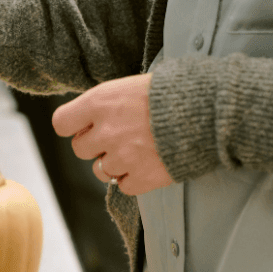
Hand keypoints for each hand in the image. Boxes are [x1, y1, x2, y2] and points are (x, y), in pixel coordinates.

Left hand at [52, 73, 174, 195]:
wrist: (211, 110)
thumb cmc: (174, 91)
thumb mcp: (133, 85)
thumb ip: (108, 103)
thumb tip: (90, 118)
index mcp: (100, 102)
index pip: (61, 123)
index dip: (74, 126)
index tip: (87, 125)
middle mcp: (106, 131)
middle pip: (80, 149)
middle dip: (96, 145)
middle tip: (120, 136)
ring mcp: (124, 156)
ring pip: (101, 171)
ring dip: (115, 163)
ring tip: (138, 149)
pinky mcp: (143, 178)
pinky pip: (124, 186)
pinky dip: (134, 179)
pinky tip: (149, 163)